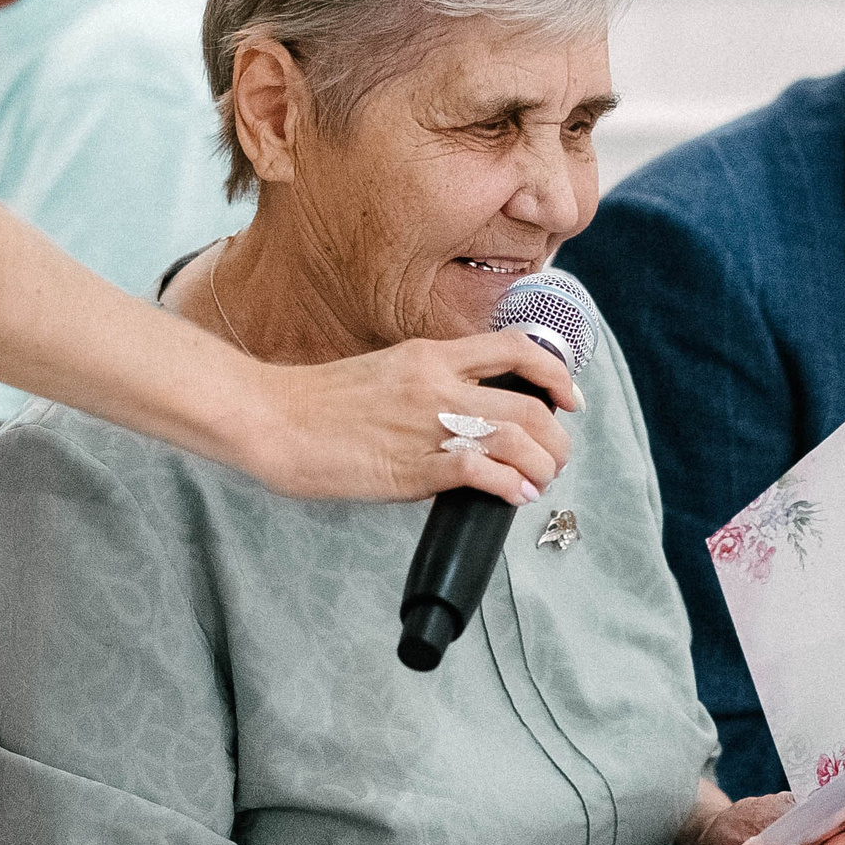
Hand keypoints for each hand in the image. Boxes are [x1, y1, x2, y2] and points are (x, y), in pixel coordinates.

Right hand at [244, 332, 581, 504]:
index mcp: (432, 356)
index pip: (516, 349)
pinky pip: (480, 473)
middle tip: (556, 457)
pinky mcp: (412, 467)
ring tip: (540, 481)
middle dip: (557, 438)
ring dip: (543, 465)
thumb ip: (434, 386)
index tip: (570, 398)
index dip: (556, 374)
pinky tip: (514, 496)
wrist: (274, 418)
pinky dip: (509, 486)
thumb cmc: (321, 402)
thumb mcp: (388, 372)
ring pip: (517, 438)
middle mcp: (438, 385)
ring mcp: (427, 426)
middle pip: (530, 404)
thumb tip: (472, 414)